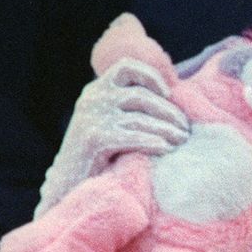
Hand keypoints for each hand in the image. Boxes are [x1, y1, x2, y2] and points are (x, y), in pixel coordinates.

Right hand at [37, 56, 191, 214]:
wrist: (66, 184)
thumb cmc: (95, 155)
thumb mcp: (105, 121)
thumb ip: (125, 107)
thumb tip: (168, 98)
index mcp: (96, 90)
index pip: (126, 67)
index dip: (151, 76)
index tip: (168, 93)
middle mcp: (92, 98)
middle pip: (141, 95)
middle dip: (168, 111)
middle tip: (185, 129)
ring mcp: (92, 118)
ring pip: (141, 117)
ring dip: (167, 129)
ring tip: (182, 141)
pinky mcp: (95, 138)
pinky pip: (134, 137)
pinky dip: (154, 142)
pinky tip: (167, 149)